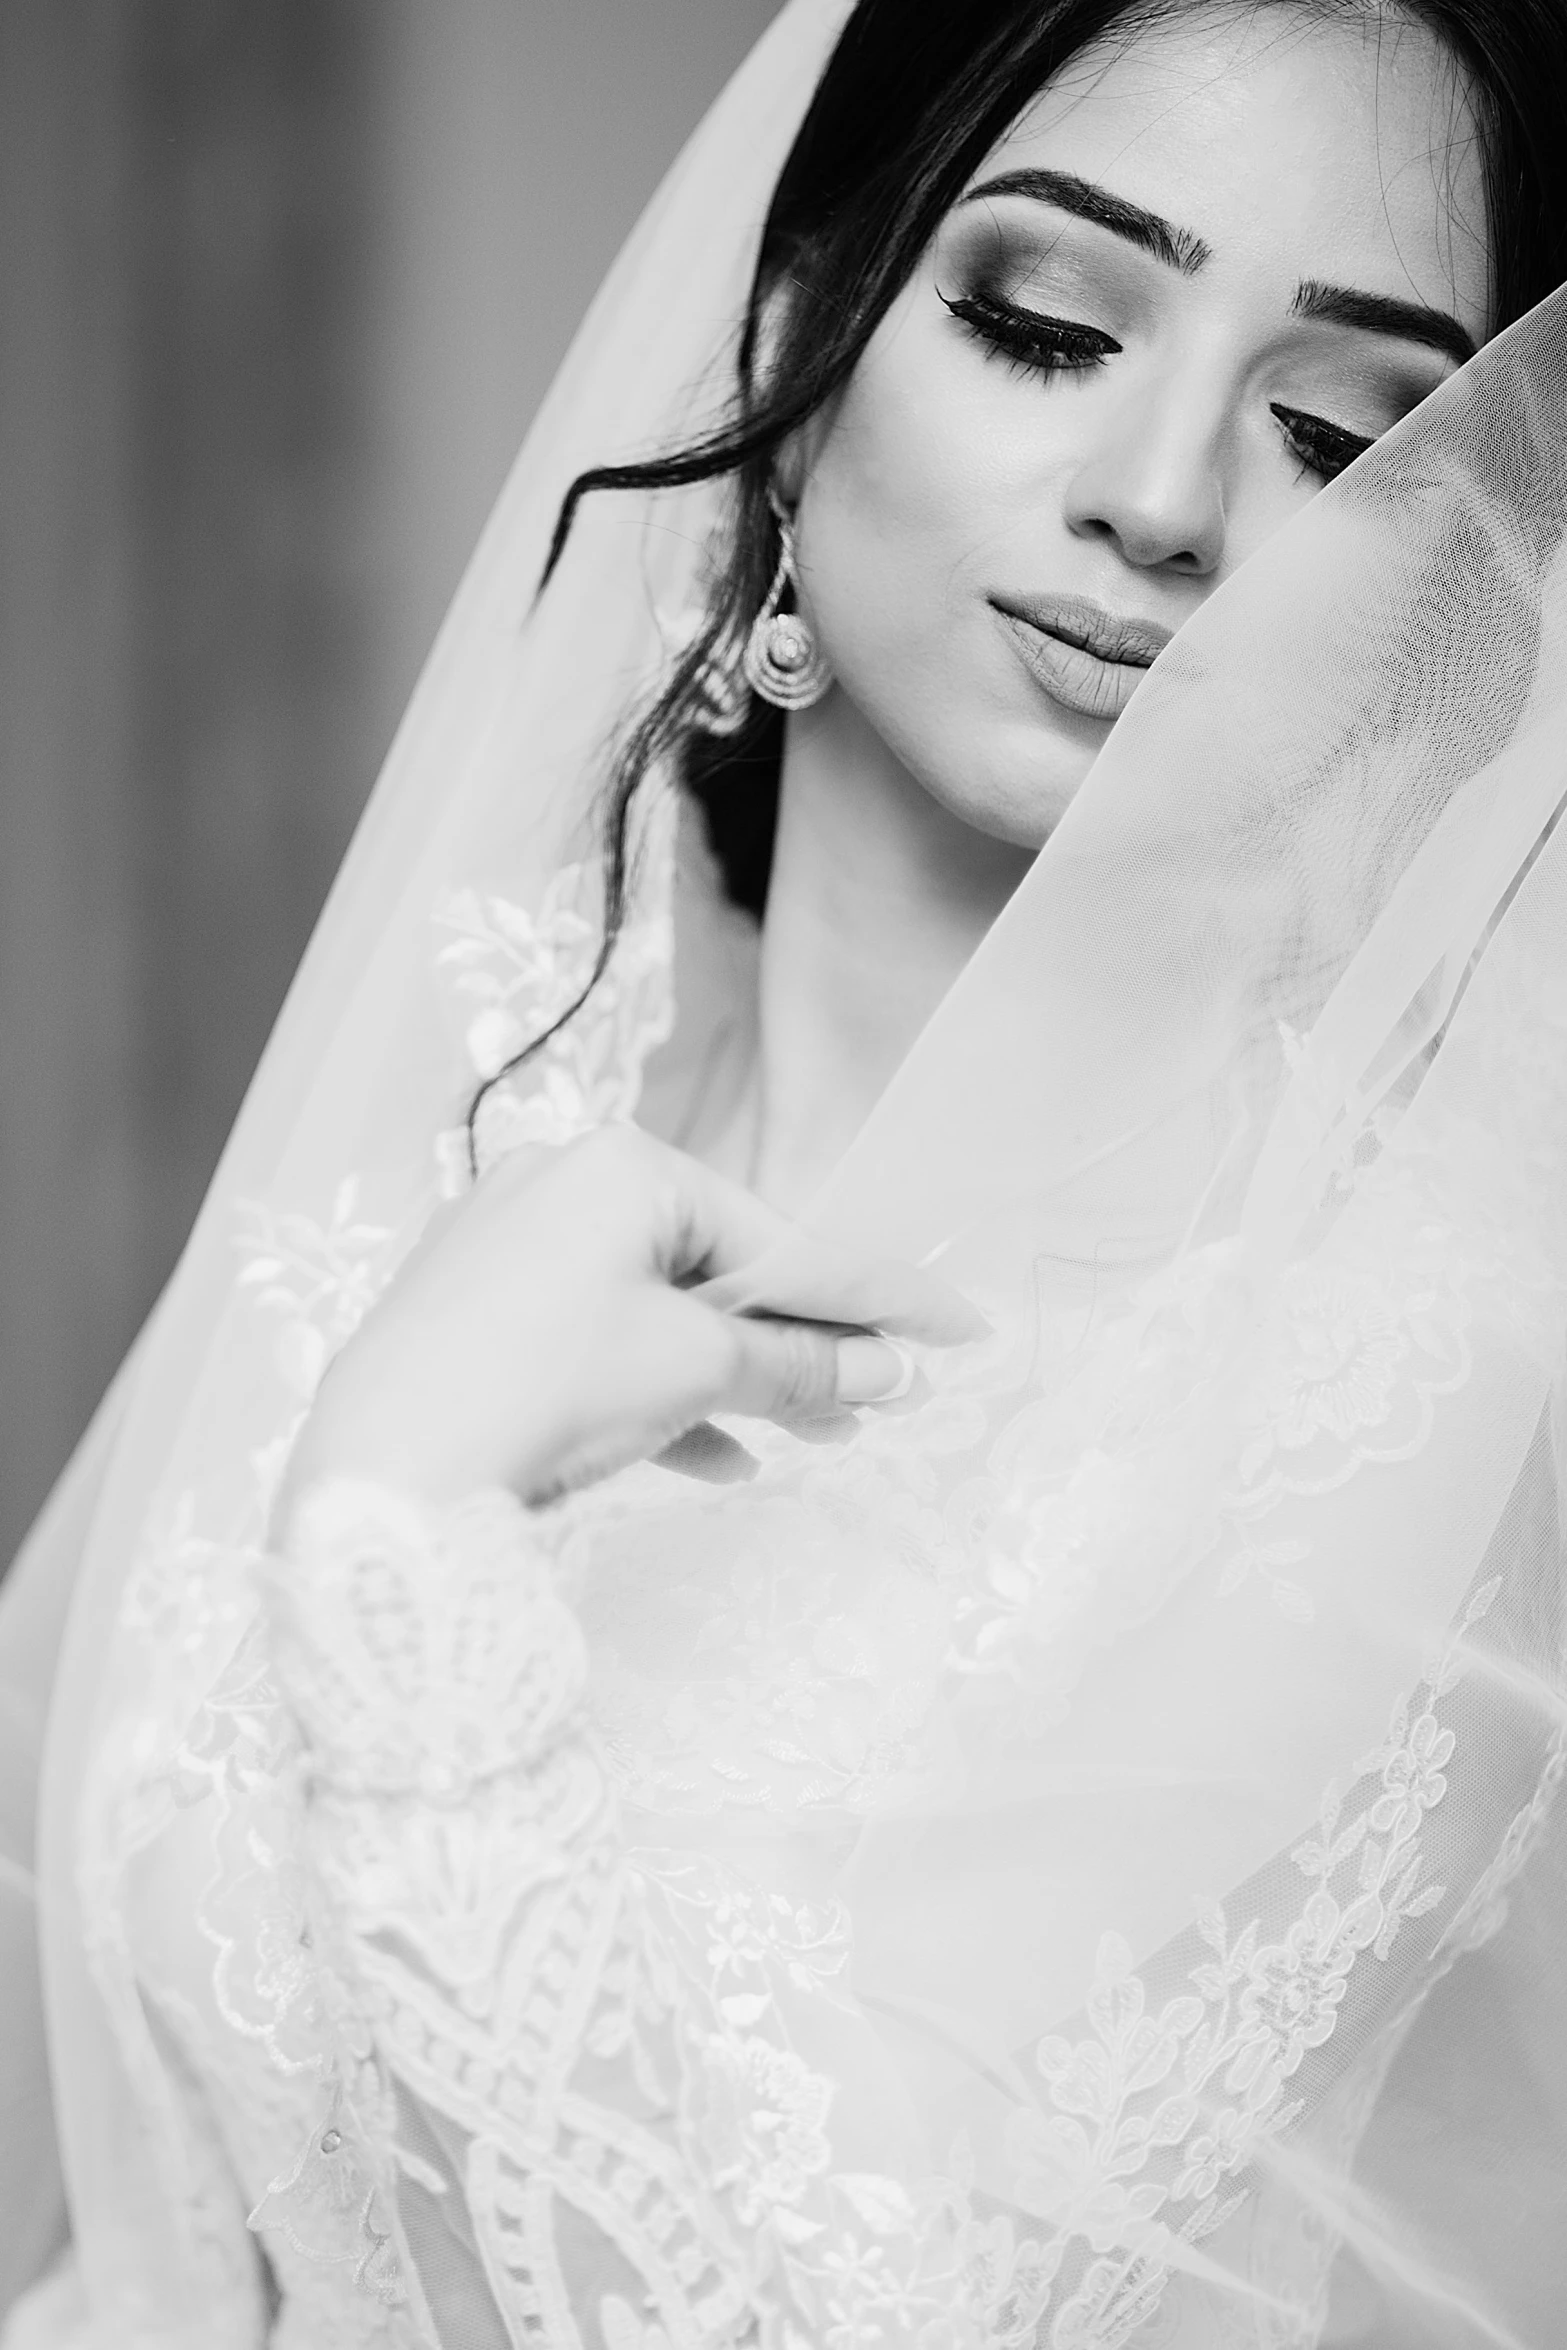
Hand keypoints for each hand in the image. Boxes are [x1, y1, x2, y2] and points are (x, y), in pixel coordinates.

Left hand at [278, 1124, 984, 1522]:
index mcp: (618, 1167)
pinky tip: (718, 1463)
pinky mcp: (475, 1324)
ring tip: (816, 1444)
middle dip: (803, 1347)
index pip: (777, 1237)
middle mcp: (557, 1187)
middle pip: (716, 1274)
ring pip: (655, 1319)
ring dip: (738, 1383)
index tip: (956, 1327)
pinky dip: (657, 1399)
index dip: (875, 1294)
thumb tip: (887, 1372)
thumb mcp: (692, 1369)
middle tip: (882, 1405)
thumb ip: (798, 1364)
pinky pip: (594, 1350)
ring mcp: (507, 1255)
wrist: (379, 1476)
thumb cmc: (545, 1385)